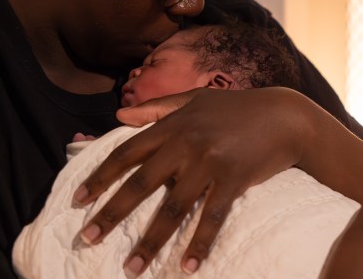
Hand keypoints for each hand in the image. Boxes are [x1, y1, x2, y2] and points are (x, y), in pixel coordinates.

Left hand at [73, 87, 312, 275]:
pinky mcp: (233, 180)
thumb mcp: (194, 99)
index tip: (78, 199)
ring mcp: (209, 163)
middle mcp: (185, 144)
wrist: (284, 115)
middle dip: (112, 214)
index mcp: (172, 125)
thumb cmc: (237, 107)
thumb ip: (156, 108)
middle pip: (141, 184)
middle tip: (87, 239)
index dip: (100, 177)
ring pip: (173, 208)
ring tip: (131, 268)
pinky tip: (188, 267)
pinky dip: (200, 244)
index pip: (126, 153)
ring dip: (150, 241)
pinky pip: (212, 217)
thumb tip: (119, 114)